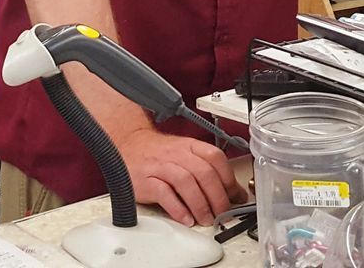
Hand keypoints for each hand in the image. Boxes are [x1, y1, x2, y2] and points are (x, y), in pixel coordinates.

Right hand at [114, 126, 245, 226]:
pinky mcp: (145, 180)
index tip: (236, 197)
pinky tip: (186, 218)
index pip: (215, 158)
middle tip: (222, 213)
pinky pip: (164, 193)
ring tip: (205, 219)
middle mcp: (176, 154)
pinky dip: (177, 208)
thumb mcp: (185, 154)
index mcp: (189, 146)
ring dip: (200, 204)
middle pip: (204, 173)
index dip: (229, 179)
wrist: (127, 144)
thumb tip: (233, 193)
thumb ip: (208, 170)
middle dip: (217, 197)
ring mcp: (160, 166)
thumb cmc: (158, 153)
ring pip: (186, 182)